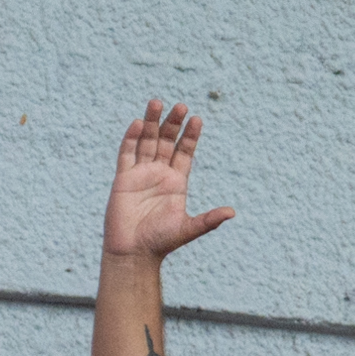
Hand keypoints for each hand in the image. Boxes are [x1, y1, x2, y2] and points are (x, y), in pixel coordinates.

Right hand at [104, 102, 235, 261]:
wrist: (132, 253)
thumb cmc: (160, 242)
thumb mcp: (188, 229)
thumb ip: (208, 220)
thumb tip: (232, 213)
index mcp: (177, 182)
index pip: (185, 152)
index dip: (190, 136)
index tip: (197, 119)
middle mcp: (159, 174)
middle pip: (167, 142)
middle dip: (173, 124)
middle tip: (180, 106)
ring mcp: (140, 175)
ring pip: (147, 142)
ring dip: (152, 123)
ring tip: (157, 103)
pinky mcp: (122, 179)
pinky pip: (126, 154)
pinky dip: (131, 138)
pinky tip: (139, 124)